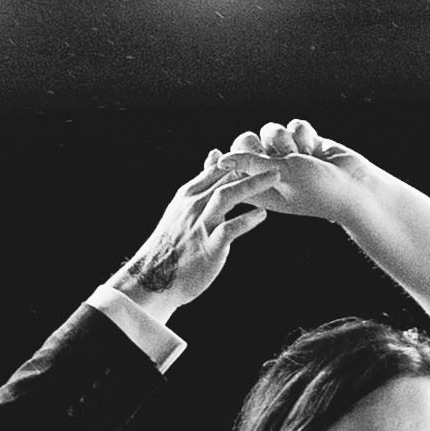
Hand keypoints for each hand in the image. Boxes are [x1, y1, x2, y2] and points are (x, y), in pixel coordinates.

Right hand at [113, 148, 267, 311]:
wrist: (154, 277)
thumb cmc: (172, 244)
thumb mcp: (183, 207)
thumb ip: (203, 183)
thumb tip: (215, 154)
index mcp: (188, 196)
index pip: (215, 170)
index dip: (238, 160)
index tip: (259, 157)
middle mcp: (194, 206)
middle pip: (223, 178)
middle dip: (249, 166)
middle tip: (275, 162)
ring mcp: (201, 225)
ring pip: (226, 196)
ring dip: (251, 185)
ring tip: (274, 178)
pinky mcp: (209, 246)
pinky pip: (230, 229)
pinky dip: (247, 220)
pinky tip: (262, 215)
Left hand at [217, 118, 387, 235]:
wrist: (355, 185)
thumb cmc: (317, 188)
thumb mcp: (280, 175)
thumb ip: (250, 164)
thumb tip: (220, 161)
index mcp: (259, 187)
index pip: (231, 167)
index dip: (227, 158)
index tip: (221, 152)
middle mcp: (270, 170)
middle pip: (246, 141)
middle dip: (260, 143)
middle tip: (274, 154)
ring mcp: (287, 155)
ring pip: (271, 130)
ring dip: (286, 139)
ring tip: (302, 155)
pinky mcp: (304, 142)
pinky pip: (293, 124)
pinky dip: (304, 134)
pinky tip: (315, 149)